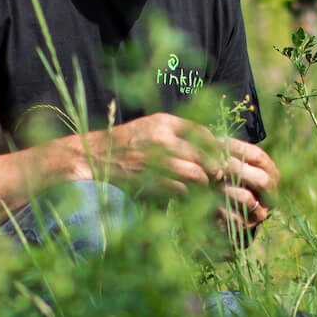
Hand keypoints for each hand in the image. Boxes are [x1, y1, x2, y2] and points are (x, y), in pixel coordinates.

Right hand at [84, 112, 222, 194]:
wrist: (96, 155)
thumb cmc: (127, 141)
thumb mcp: (150, 126)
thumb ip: (176, 131)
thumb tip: (208, 144)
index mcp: (164, 122)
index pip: (202, 132)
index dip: (215, 147)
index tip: (219, 156)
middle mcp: (162, 139)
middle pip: (202, 155)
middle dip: (214, 168)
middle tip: (217, 175)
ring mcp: (156, 161)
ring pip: (195, 174)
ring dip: (203, 183)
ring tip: (203, 185)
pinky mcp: (150, 181)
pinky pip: (180, 189)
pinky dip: (187, 194)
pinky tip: (186, 194)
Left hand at [217, 137, 278, 237]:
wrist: (219, 219)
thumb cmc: (224, 183)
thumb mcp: (229, 167)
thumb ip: (227, 155)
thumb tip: (214, 140)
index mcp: (270, 174)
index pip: (259, 156)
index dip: (237, 147)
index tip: (216, 142)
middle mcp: (270, 195)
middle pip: (261, 179)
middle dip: (235, 169)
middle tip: (215, 164)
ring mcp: (259, 214)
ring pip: (246, 198)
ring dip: (225, 188)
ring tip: (210, 182)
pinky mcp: (245, 229)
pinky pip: (232, 217)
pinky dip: (218, 206)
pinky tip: (207, 200)